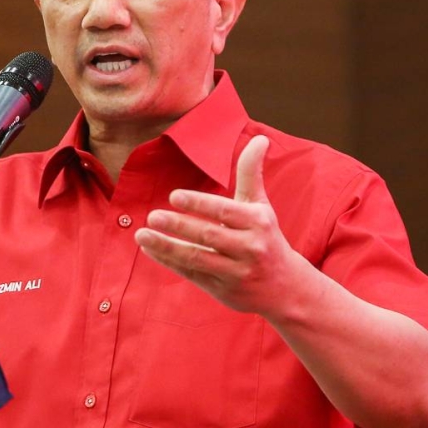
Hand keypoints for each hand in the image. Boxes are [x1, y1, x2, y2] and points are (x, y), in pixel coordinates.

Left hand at [135, 135, 304, 314]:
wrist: (285, 287)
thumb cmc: (266, 237)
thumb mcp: (261, 206)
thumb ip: (251, 173)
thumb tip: (260, 138)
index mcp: (258, 223)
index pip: (224, 211)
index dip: (199, 204)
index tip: (174, 196)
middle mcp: (249, 248)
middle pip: (208, 235)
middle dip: (178, 225)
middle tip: (152, 215)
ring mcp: (236, 272)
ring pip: (196, 258)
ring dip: (166, 247)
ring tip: (141, 234)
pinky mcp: (222, 289)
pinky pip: (191, 273)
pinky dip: (168, 262)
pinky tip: (149, 249)